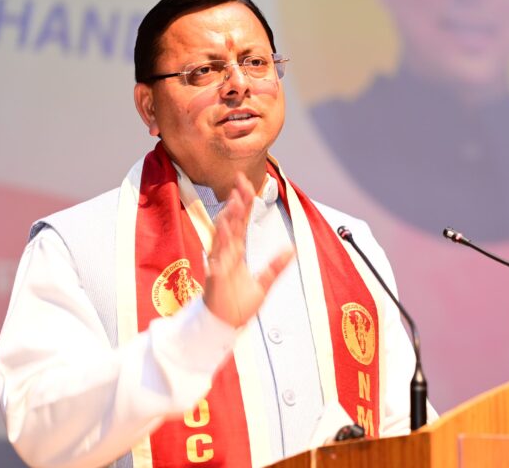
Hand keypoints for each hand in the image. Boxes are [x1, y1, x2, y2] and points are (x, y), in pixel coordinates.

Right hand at [203, 172, 293, 326]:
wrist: (224, 326)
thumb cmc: (236, 305)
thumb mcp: (263, 283)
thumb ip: (276, 265)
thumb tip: (292, 249)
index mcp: (236, 253)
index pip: (241, 223)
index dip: (244, 204)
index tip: (246, 185)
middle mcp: (227, 255)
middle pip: (231, 223)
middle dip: (235, 202)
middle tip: (240, 182)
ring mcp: (220, 264)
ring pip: (223, 236)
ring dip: (228, 218)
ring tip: (234, 200)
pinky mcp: (216, 277)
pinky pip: (218, 258)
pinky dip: (221, 243)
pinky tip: (225, 229)